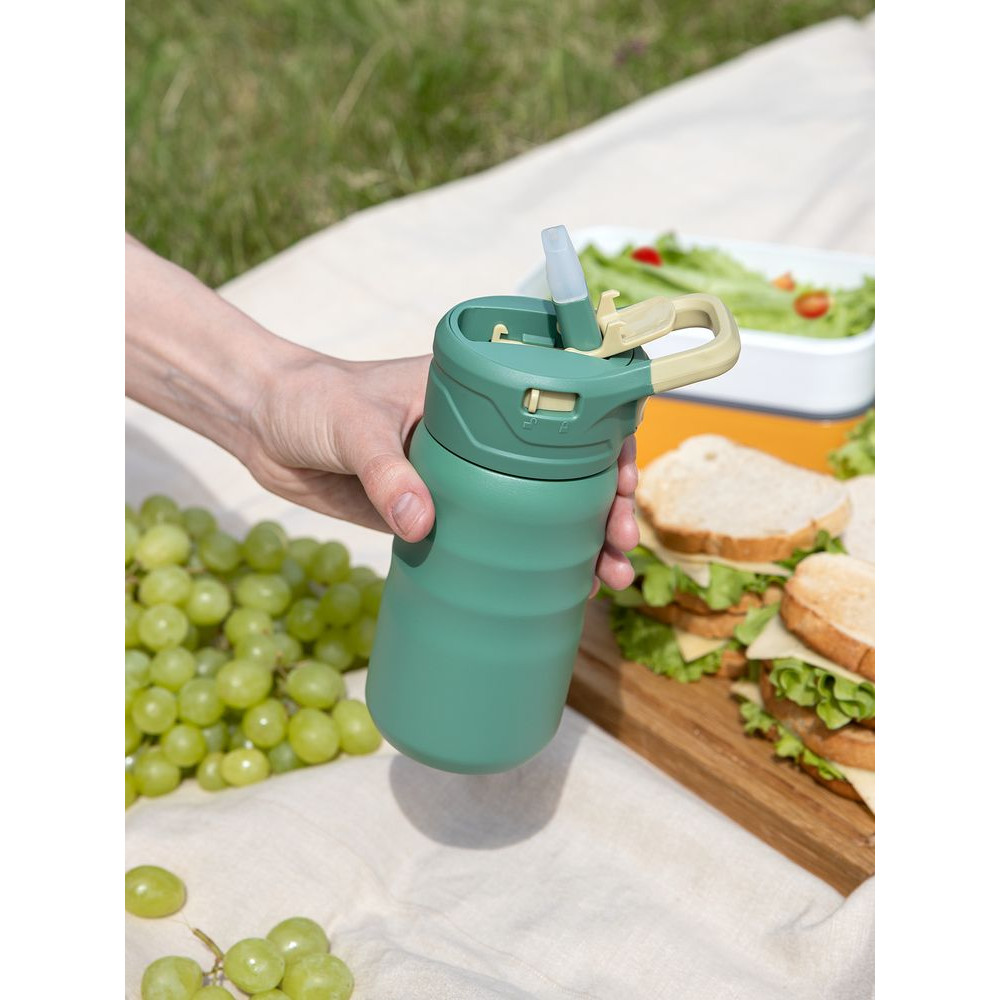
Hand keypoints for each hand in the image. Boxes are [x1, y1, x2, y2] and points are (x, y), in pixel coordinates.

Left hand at [242, 350, 638, 591]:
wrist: (265, 425)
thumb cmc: (313, 400)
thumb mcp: (353, 425)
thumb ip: (387, 471)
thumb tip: (424, 526)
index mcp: (480, 395)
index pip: (565, 412)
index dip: (607, 446)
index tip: (624, 484)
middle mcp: (486, 438)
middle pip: (566, 472)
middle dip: (607, 509)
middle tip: (621, 547)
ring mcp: (466, 480)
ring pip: (540, 513)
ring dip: (580, 545)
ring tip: (607, 579)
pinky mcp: (439, 517)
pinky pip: (496, 542)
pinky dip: (530, 567)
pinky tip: (559, 593)